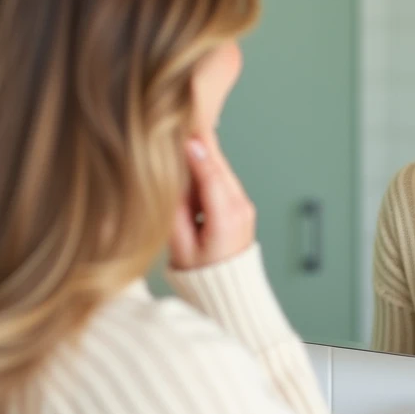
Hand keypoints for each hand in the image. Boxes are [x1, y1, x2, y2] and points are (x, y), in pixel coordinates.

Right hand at [169, 132, 255, 269]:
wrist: (229, 291)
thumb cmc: (202, 276)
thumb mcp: (180, 246)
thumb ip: (175, 210)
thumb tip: (171, 177)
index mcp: (226, 219)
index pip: (210, 175)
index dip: (195, 151)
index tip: (182, 131)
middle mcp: (240, 207)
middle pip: (219, 165)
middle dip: (200, 144)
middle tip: (181, 122)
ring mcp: (244, 205)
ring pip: (221, 169)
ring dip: (202, 157)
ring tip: (181, 143)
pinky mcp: (241, 205)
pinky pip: (222, 179)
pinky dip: (207, 170)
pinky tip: (192, 166)